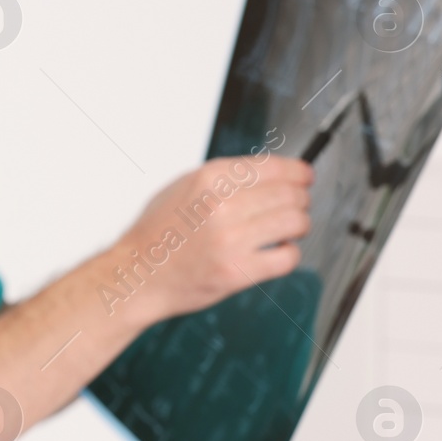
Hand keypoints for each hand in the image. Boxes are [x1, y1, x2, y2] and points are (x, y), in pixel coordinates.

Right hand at [106, 155, 312, 322]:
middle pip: (291, 194)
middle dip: (300, 200)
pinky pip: (287, 258)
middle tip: (296, 207)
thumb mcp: (181, 188)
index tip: (304, 178)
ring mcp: (230, 239)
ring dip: (299, 226)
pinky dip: (289, 254)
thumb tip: (268, 172)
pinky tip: (277, 252)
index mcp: (209, 179)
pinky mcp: (237, 271)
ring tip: (286, 231)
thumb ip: (222, 178)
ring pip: (296, 222)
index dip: (298, 172)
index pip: (274, 166)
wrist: (137, 274)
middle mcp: (221, 205)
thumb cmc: (156, 235)